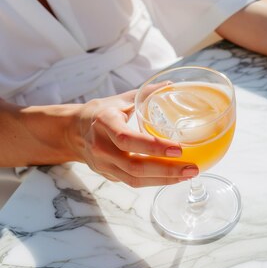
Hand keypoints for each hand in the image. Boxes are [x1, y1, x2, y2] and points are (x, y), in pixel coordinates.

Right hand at [72, 88, 198, 186]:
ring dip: (164, 180)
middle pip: (135, 166)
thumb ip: (145, 93)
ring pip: (136, 180)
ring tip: (188, 174)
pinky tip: (173, 177)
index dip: (153, 146)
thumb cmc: (100, 112)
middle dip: (167, 170)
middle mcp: (101, 148)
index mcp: (104, 123)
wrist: (72, 132)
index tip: (178, 148)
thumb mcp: (120, 99)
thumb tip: (171, 85)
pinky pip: (134, 182)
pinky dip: (155, 181)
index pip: (127, 139)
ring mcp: (104, 165)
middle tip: (192, 167)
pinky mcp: (109, 176)